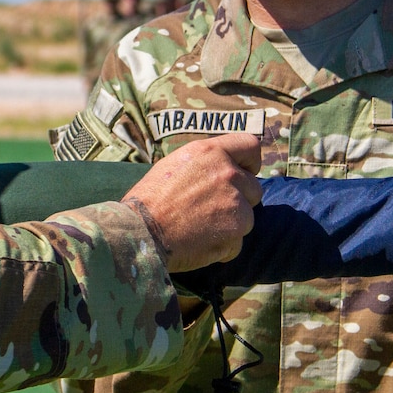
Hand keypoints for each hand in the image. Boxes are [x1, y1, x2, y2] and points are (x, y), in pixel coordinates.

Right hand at [125, 134, 261, 272]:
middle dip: (238, 200)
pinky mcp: (235, 231)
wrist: (139, 232)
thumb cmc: (150, 200)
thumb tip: (221, 169)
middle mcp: (227, 174)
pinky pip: (237, 242)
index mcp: (211, 152)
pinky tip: (198, 243)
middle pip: (253, 188)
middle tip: (210, 210)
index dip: (249, 163)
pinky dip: (222, 246)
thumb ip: (204, 164)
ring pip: (247, 217)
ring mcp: (235, 203)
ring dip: (230, 225)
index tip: (243, 174)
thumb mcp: (175, 165)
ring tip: (199, 228)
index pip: (251, 146)